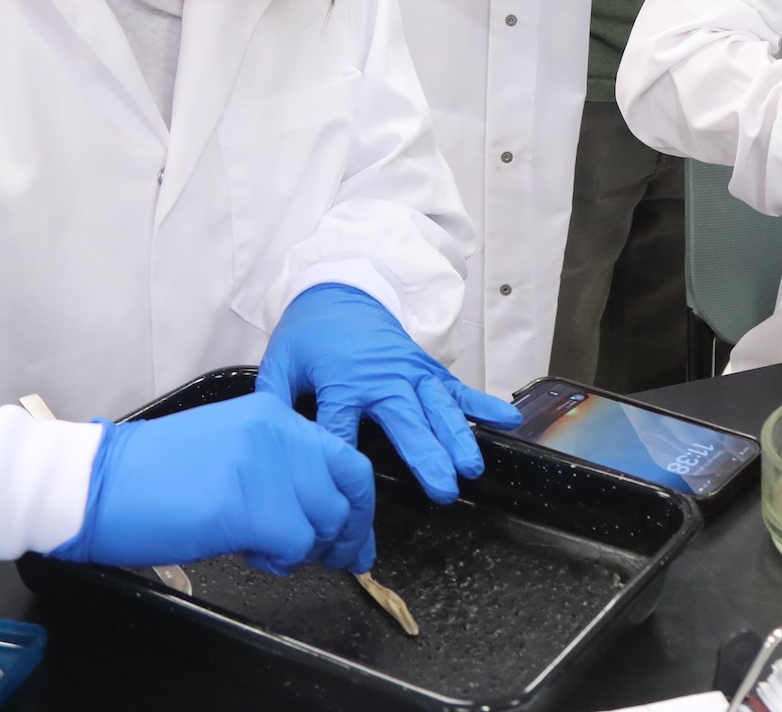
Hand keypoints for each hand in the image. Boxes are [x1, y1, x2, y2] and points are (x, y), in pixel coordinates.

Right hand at [49, 391, 375, 574]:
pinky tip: (251, 555)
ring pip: (324, 522)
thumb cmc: (152, 473)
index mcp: (273, 413)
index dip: (358, 504)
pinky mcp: (246, 507)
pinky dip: (280, 560)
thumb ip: (276, 466)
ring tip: (269, 552)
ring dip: (305, 549)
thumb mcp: (228, 447)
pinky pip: (294, 545)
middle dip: (346, 534)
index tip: (354, 535)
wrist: (97, 482)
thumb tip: (317, 510)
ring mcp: (263, 467)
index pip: (346, 458)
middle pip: (347, 492)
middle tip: (336, 559)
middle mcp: (278, 432)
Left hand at [256, 284, 521, 504]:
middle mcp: (383, 378)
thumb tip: (272, 446)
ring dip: (458, 437)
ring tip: (472, 467)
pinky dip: (484, 403)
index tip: (349, 492)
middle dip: (427, 456)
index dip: (344, 462)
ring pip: (440, 408)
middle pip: (407, 422)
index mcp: (342, 381)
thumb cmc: (309, 334)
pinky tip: (510, 420)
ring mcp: (410, 371)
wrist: (339, 289)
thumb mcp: (280, 365)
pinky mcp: (426, 368)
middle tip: (444, 489)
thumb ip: (275, 405)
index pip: (342, 429)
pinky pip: (458, 388)